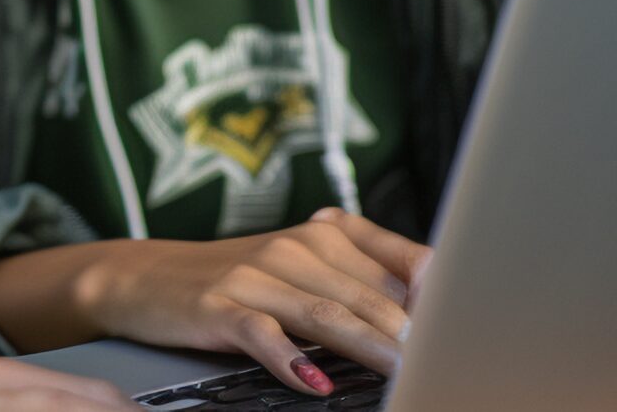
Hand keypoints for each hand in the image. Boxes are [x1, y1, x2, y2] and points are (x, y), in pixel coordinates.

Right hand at [0, 208, 428, 398]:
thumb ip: (363, 280)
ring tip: (405, 375)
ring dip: (370, 349)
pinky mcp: (220, 306)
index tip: (472, 325)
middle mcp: (297, 247)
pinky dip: (290, 360)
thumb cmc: (236, 278)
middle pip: (370, 299)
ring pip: (327, 316)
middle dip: (413, 337)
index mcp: (328, 233)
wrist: (144, 276)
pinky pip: (262, 335)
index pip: (402, 262)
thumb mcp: (301, 266)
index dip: (440, 295)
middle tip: (448, 364)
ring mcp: (257, 276)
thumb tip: (433, 311)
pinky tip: (314, 382)